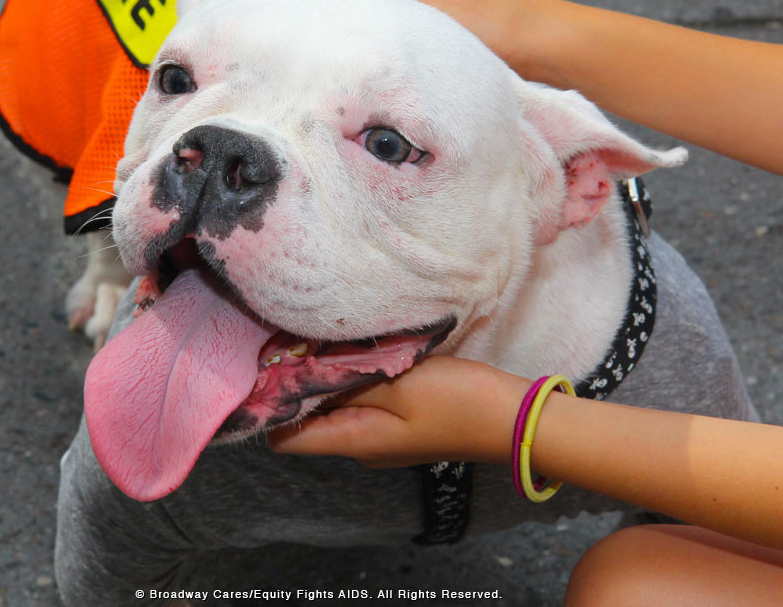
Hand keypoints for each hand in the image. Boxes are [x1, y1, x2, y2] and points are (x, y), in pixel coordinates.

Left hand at [267, 356, 530, 467]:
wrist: (514, 417)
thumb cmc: (457, 402)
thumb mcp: (396, 383)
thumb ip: (345, 378)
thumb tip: (296, 375)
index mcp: (353, 442)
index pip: (284, 438)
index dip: (269, 405)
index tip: (267, 365)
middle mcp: (360, 444)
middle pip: (308, 417)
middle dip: (298, 380)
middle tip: (294, 337)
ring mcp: (381, 434)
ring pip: (335, 404)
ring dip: (327, 374)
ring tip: (324, 337)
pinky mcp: (400, 419)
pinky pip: (361, 399)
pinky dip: (353, 375)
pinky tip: (359, 349)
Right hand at [316, 0, 572, 85]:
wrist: (545, 44)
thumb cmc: (499, 22)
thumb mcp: (432, 1)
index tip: (338, 6)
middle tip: (353, 25)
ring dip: (364, 6)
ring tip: (376, 34)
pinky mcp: (430, 1)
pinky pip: (390, 1)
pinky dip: (384, 18)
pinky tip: (394, 39)